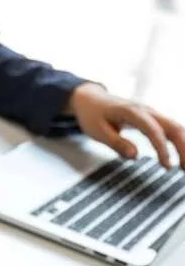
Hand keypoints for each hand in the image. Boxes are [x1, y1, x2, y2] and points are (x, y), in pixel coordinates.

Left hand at [67, 83, 184, 168]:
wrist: (91, 99)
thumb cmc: (92, 115)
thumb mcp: (97, 131)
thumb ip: (116, 143)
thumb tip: (135, 156)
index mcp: (131, 112)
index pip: (153, 129)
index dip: (162, 148)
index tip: (167, 166)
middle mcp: (146, 110)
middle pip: (173, 127)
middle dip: (183, 147)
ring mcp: (151, 114)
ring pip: (175, 128)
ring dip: (184, 146)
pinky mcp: (152, 119)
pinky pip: (170, 130)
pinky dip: (178, 143)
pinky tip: (181, 157)